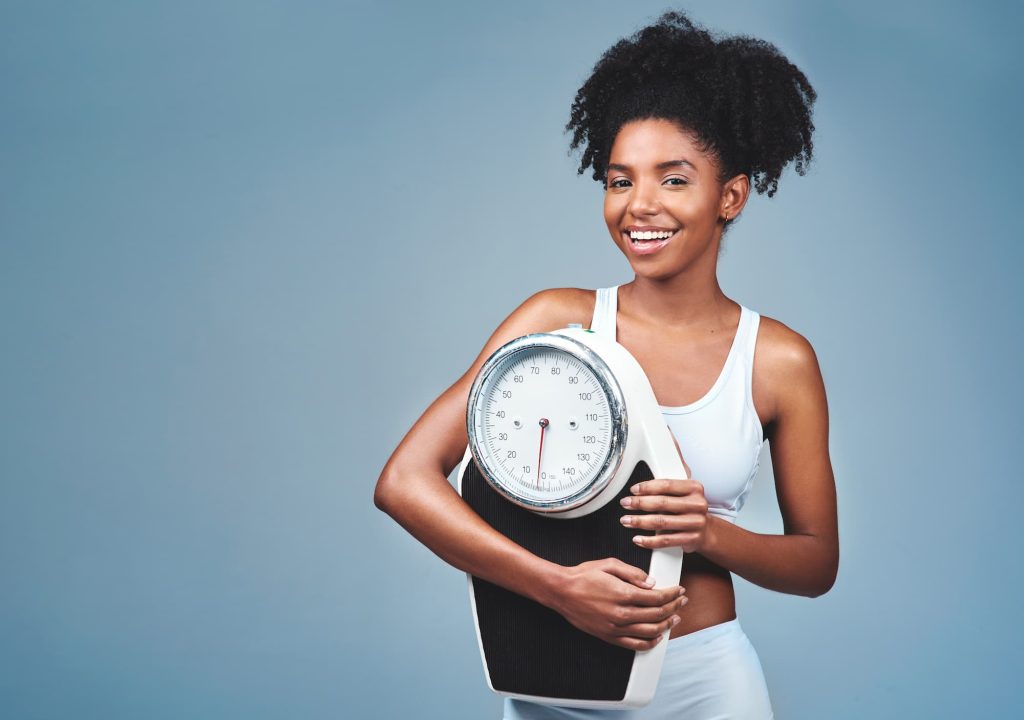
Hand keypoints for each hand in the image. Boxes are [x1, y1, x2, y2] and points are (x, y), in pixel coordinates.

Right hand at [548, 558, 687, 650]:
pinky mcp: (609, 636)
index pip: (657, 598)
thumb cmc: (583, 576)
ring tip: (675, 618)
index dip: (672, 594)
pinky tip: (658, 637)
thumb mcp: (609, 564)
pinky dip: (650, 642)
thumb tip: (652, 582)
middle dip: (674, 607)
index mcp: (624, 594)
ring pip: (650, 631)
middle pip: (657, 614)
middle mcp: (622, 614)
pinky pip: (635, 644)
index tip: (678, 589)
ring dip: (666, 625)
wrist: (562, 591)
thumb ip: (633, 573)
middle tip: (682, 601)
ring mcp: (616, 628)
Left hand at [618, 434, 710, 552]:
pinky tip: (637, 538)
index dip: (647, 487)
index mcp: (695, 487)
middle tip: (625, 504)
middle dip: (639, 504)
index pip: (667, 485)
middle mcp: (698, 504)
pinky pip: (666, 541)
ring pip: (662, 523)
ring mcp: (695, 523)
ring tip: (626, 521)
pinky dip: (649, 541)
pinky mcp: (691, 540)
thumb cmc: (690, 503)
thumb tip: (668, 433)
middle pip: (662, 504)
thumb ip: (676, 460)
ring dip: (640, 522)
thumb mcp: (686, 482)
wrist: (707, 530)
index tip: (632, 490)